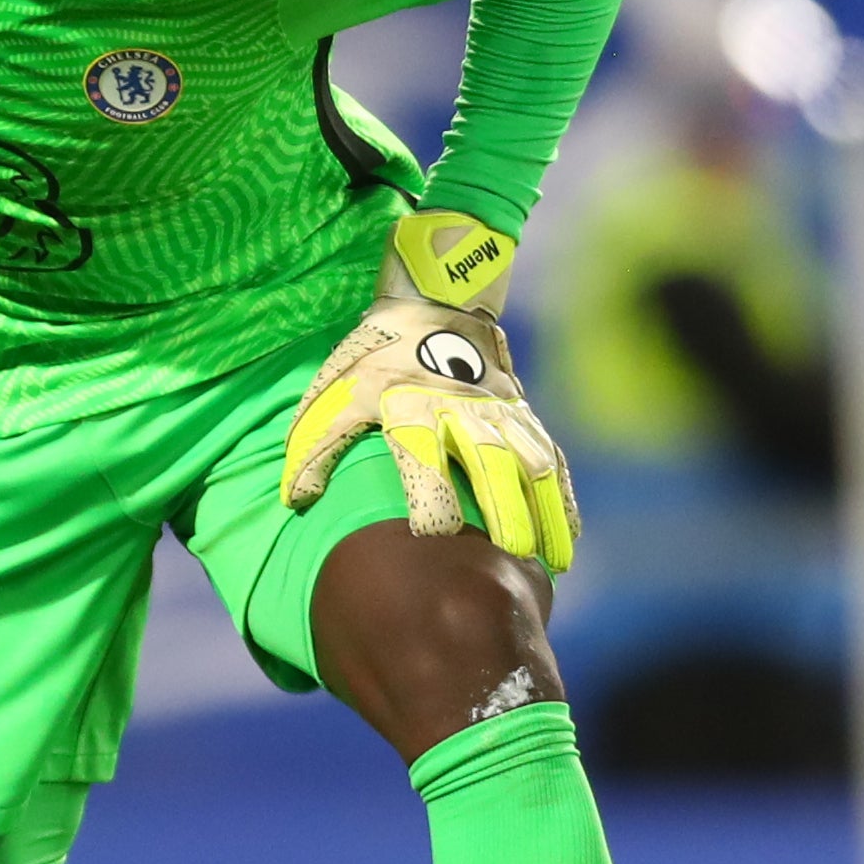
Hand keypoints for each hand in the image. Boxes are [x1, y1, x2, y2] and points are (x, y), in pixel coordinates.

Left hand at [281, 209, 579, 569]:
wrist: (433, 302)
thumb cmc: (375, 359)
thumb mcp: (335, 390)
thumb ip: (315, 445)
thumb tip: (296, 501)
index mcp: (411, 404)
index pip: (423, 450)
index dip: (431, 489)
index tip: (436, 532)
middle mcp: (462, 410)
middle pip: (489, 460)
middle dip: (503, 508)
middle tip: (511, 555)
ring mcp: (500, 412)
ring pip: (531, 462)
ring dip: (544, 511)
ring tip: (554, 562)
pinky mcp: (524, 415)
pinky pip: (550, 457)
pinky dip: (561, 498)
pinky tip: (567, 539)